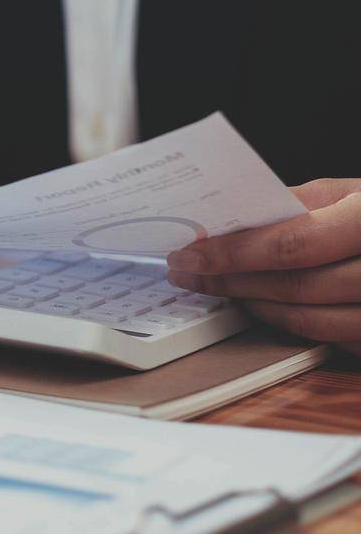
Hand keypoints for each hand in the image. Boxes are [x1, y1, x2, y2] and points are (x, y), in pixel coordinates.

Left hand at [166, 179, 360, 352]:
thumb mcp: (358, 193)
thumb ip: (302, 203)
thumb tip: (233, 218)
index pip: (294, 243)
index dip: (234, 253)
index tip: (189, 254)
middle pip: (298, 287)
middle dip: (233, 280)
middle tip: (190, 272)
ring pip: (314, 321)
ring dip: (258, 306)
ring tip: (226, 288)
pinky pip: (338, 340)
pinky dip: (295, 325)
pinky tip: (268, 306)